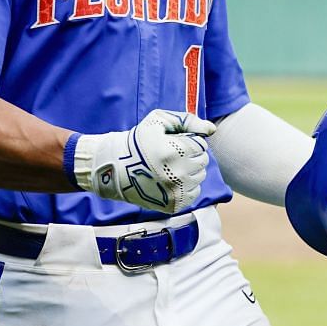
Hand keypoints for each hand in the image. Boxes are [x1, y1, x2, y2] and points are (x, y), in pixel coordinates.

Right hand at [73, 109, 217, 212]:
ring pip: (199, 177)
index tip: (172, 144)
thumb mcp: (159, 121)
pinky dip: (186, 186)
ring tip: (168, 168)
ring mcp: (175, 192)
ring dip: (189, 171)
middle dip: (190, 156)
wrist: (115, 168)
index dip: (187, 142)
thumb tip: (212, 129)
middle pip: (202, 161)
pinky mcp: (173, 205)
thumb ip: (188, 120)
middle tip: (170, 156)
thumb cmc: (139, 141)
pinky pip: (194, 193)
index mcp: (175, 151)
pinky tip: (169, 181)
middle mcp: (177, 174)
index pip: (201, 145)